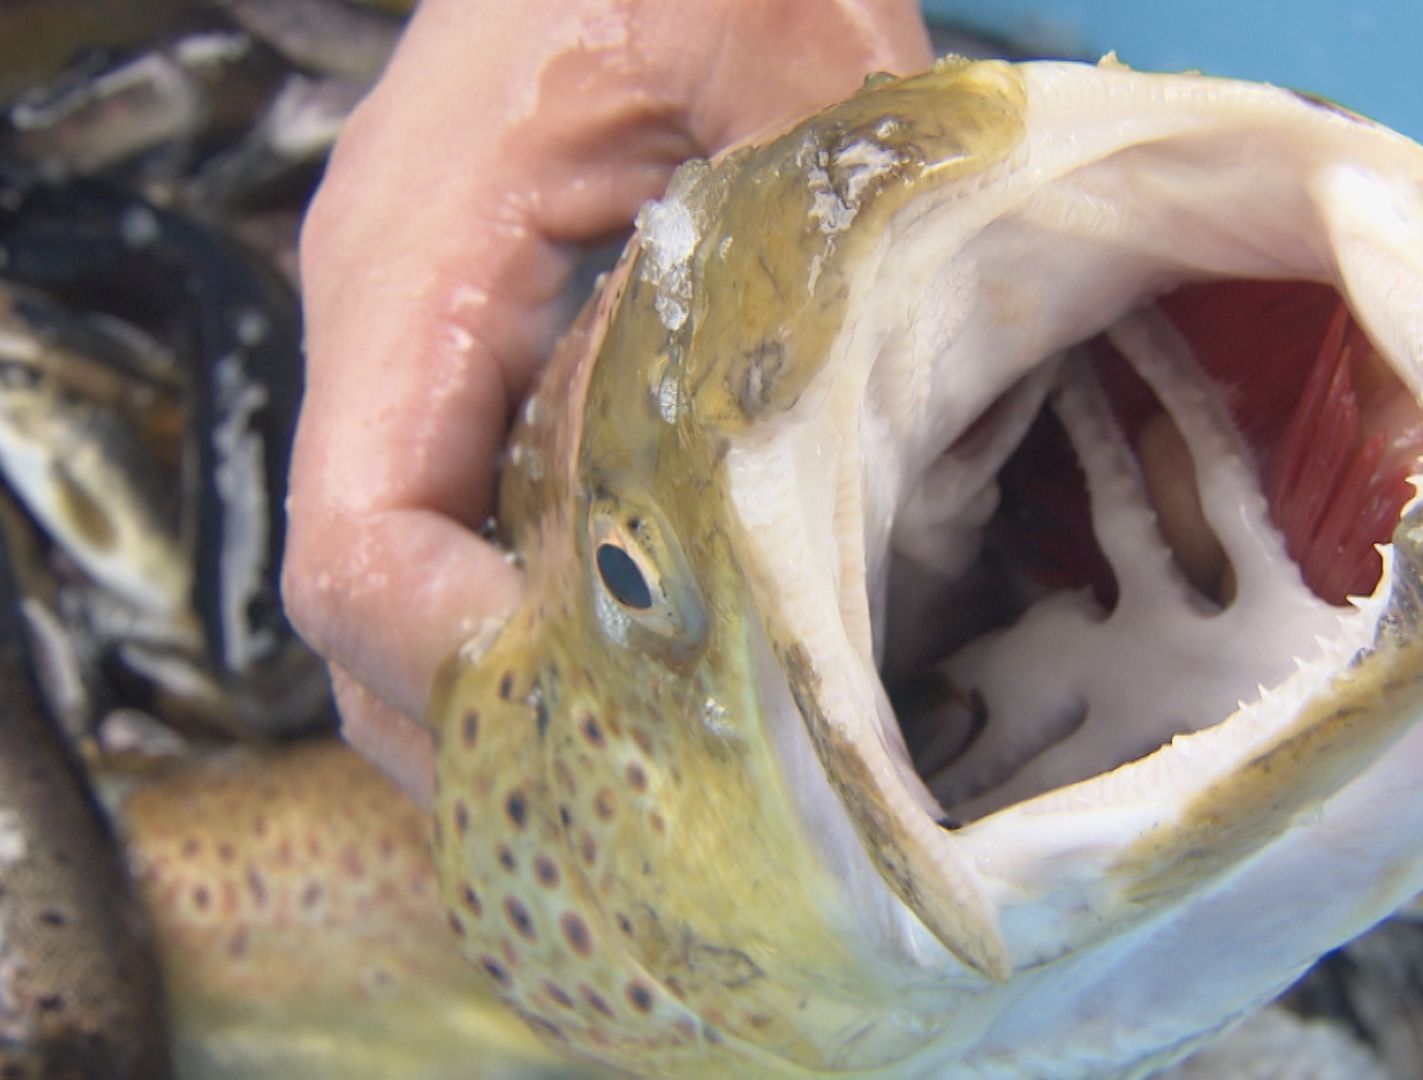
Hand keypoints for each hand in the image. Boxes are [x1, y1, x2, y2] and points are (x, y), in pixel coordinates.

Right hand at [284, 0, 930, 802]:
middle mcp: (392, 328)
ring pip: (412, 586)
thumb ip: (797, 230)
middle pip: (366, 608)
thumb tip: (817, 437)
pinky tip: (654, 650)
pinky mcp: (480, 359)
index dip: (449, 663)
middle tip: (647, 799)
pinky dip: (541, 616)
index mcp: (422, 262)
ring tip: (651, 761)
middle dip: (487, 722)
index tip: (588, 720)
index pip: (358, 538)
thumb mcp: (777, 47)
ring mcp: (429, 351)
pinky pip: (468, 527)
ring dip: (514, 688)